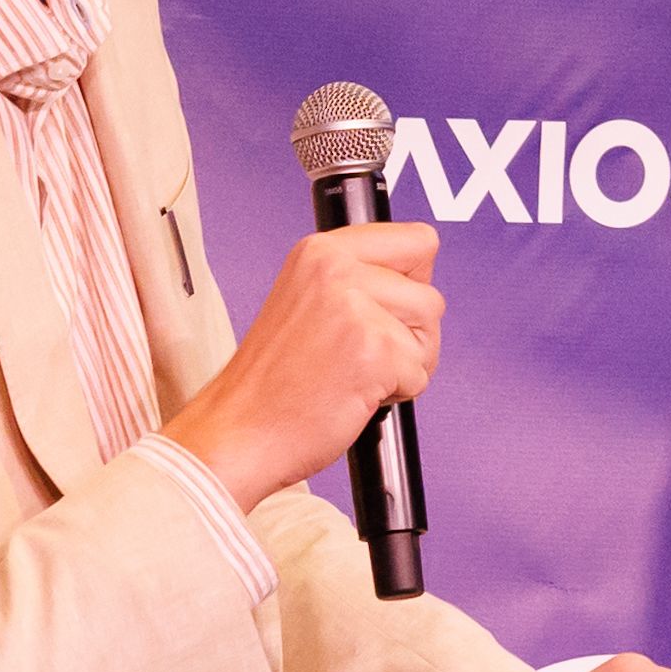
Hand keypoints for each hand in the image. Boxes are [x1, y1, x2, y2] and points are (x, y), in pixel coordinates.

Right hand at [163, 221, 441, 507]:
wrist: (239, 430)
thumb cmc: (273, 381)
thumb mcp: (308, 300)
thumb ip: (359, 280)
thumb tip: (417, 277)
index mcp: (321, 251)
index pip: (417, 241)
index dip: (413, 283)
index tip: (386, 310)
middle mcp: (337, 269)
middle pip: (430, 295)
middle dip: (411, 334)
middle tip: (362, 354)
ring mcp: (355, 309)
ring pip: (430, 333)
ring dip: (407, 365)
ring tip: (356, 374)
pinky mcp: (373, 351)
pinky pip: (420, 373)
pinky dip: (397, 394)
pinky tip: (353, 393)